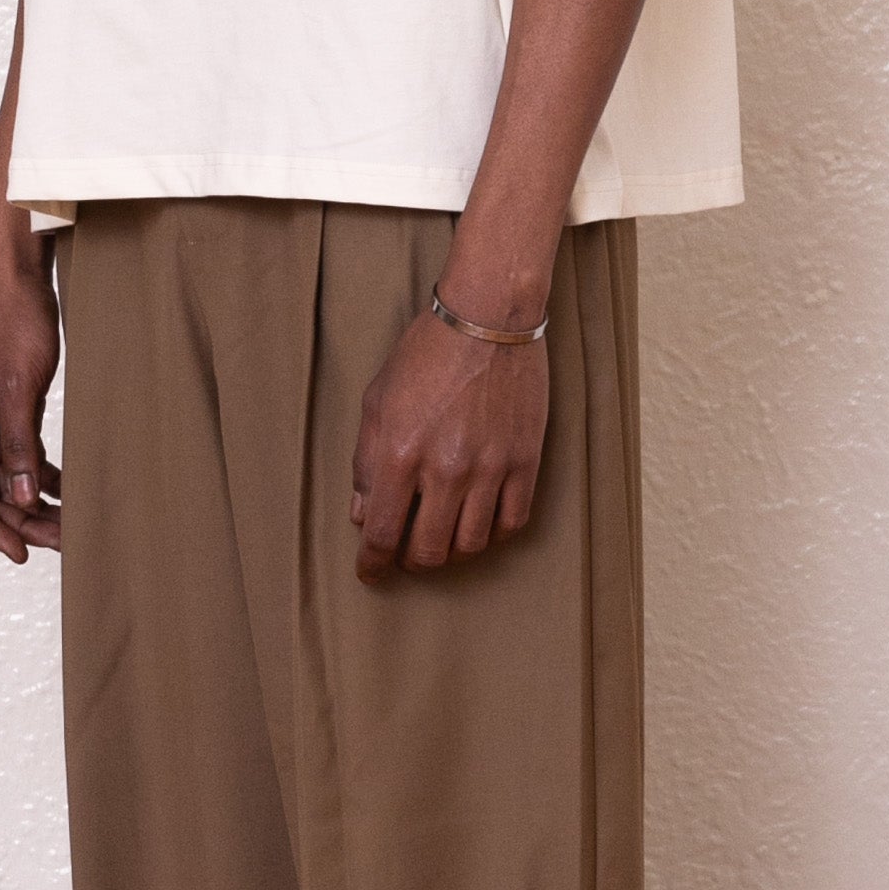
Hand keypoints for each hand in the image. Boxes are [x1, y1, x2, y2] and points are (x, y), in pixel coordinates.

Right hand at [0, 249, 62, 561]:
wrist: (15, 278)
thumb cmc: (11, 325)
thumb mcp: (20, 390)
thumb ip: (21, 446)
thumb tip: (24, 499)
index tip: (23, 553)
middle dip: (22, 520)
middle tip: (64, 541)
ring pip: (9, 476)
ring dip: (35, 501)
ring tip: (70, 523)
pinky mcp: (11, 406)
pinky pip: (22, 454)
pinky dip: (42, 474)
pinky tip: (67, 489)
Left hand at [350, 306, 548, 580]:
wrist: (488, 317)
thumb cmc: (426, 353)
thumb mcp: (378, 401)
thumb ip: (366, 461)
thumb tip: (362, 511)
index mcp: (400, 453)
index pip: (381, 533)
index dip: (372, 564)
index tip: (370, 572)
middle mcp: (445, 469)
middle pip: (427, 551)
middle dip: (410, 561)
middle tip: (406, 551)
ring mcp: (490, 468)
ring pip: (471, 545)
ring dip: (452, 550)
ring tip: (443, 534)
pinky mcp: (525, 461)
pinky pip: (512, 522)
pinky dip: (494, 533)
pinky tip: (481, 521)